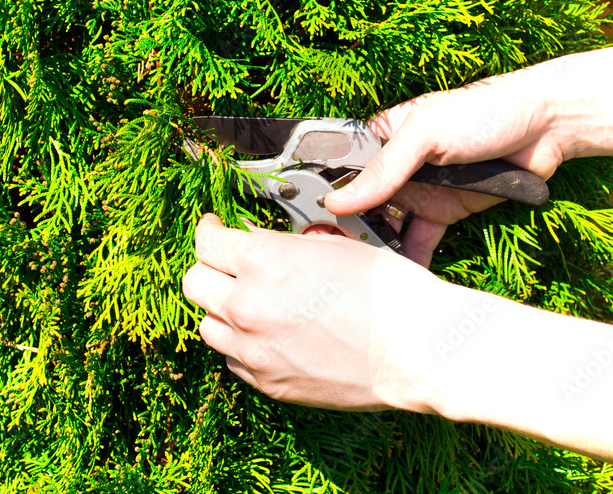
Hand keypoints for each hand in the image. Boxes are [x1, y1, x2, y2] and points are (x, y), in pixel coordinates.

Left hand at [182, 213, 452, 412]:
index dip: (209, 230)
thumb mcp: (331, 246)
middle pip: (194, 282)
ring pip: (206, 324)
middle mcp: (248, 306)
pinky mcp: (268, 383)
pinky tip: (266, 333)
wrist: (418, 350)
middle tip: (225, 263)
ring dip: (221, 308)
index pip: (207, 242)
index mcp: (263, 262)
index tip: (215, 229)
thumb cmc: (387, 291)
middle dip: (208, 267)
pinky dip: (241, 343)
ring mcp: (254, 350)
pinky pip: (232, 358)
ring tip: (246, 301)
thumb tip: (256, 245)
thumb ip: (281, 246)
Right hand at [324, 70, 567, 265]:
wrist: (546, 128)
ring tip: (361, 271)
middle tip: (333, 255)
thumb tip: (338, 201)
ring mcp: (418, 191)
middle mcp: (395, 166)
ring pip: (384, 226)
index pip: (339, 168)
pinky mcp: (444, 212)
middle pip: (358, 203)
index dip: (322, 194)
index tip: (309, 221)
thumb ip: (383, 170)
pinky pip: (419, 241)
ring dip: (374, 246)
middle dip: (345, 229)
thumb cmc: (482, 112)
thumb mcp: (425, 134)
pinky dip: (410, 259)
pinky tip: (397, 279)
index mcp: (381, 137)